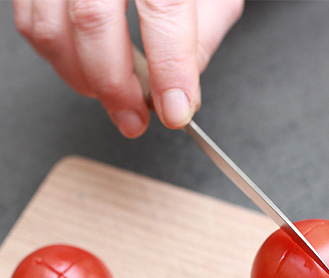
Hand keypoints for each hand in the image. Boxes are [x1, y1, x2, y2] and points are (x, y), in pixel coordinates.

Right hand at [13, 0, 243, 136]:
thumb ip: (201, 37)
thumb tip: (182, 89)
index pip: (164, 10)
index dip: (169, 67)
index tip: (175, 109)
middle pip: (93, 19)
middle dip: (114, 85)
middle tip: (135, 118)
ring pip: (51, 24)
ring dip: (80, 76)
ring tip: (111, 96)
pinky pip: (30, 17)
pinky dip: (56, 54)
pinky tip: (85, 67)